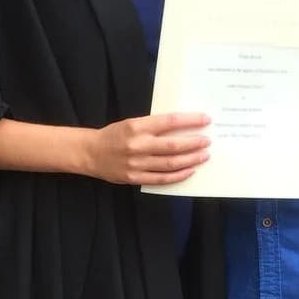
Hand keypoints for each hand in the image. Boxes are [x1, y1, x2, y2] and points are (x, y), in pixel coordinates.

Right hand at [85, 112, 210, 185]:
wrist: (90, 153)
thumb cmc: (114, 135)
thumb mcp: (131, 123)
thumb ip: (153, 126)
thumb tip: (181, 126)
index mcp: (137, 127)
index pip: (169, 122)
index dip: (190, 121)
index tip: (205, 120)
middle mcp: (138, 145)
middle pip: (173, 145)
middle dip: (194, 143)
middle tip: (208, 141)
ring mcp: (137, 163)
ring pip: (170, 163)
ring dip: (191, 160)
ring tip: (204, 155)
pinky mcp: (135, 178)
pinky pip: (161, 178)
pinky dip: (178, 175)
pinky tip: (190, 171)